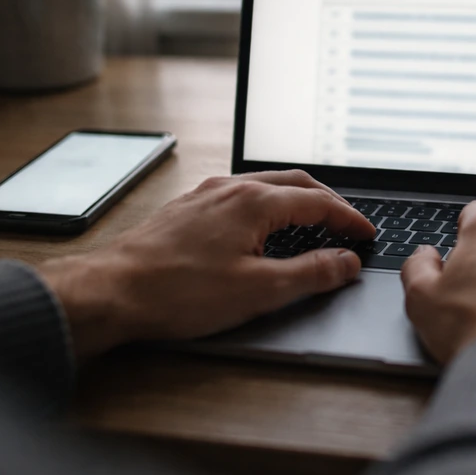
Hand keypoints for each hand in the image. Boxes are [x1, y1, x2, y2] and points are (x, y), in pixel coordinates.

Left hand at [38, 170, 374, 358]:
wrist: (109, 292)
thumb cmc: (177, 292)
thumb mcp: (258, 291)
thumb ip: (310, 274)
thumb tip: (346, 262)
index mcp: (254, 202)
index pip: (319, 202)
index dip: (349, 219)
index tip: (366, 234)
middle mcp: (231, 188)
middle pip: (295, 182)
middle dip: (328, 200)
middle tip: (347, 223)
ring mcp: (206, 194)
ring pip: (265, 184)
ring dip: (296, 199)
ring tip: (312, 221)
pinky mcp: (188, 208)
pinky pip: (240, 194)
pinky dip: (267, 204)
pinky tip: (261, 227)